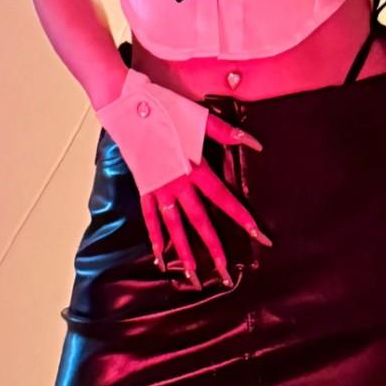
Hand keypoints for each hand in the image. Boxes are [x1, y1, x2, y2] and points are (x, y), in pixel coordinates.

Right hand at [140, 110, 272, 288]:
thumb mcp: (198, 118)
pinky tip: (161, 259)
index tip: (260, 235)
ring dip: (185, 254)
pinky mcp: (144, 189)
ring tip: (195, 278)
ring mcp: (157, 189)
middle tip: (227, 273)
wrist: (126, 107)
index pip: (223, 198)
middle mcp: (176, 184)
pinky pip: (150, 220)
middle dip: (214, 248)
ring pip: (174, 228)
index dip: (241, 217)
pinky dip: (155, 240)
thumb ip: (227, 133)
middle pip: (199, 222)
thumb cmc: (164, 109)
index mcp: (193, 168)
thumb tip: (256, 144)